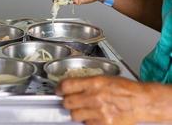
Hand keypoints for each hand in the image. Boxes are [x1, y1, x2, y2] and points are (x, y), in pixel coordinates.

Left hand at [56, 76, 171, 124]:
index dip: (59, 88)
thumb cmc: (125, 88)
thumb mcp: (105, 78)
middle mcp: (94, 97)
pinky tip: (93, 115)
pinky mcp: (103, 124)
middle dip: (66, 101)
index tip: (58, 89)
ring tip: (83, 108)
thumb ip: (87, 82)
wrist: (141, 102)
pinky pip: (85, 123)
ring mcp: (98, 112)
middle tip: (69, 99)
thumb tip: (72, 85)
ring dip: (76, 111)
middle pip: (67, 102)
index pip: (67, 85)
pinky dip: (87, 120)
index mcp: (94, 83)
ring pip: (74, 115)